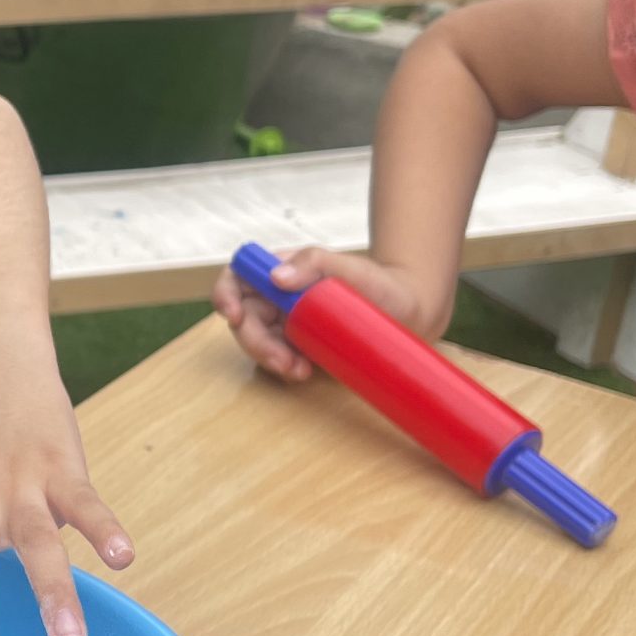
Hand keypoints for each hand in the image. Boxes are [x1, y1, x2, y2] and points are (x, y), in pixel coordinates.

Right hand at [211, 246, 445, 383]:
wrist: (410, 313)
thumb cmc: (379, 283)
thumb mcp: (349, 266)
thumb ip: (313, 263)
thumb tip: (276, 276)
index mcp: (282, 270)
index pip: (239, 275)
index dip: (225, 293)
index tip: (234, 315)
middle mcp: (278, 296)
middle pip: (244, 317)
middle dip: (254, 342)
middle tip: (280, 360)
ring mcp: (287, 322)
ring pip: (258, 342)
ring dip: (268, 359)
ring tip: (297, 370)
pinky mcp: (300, 346)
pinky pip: (278, 359)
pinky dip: (283, 369)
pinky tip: (302, 372)